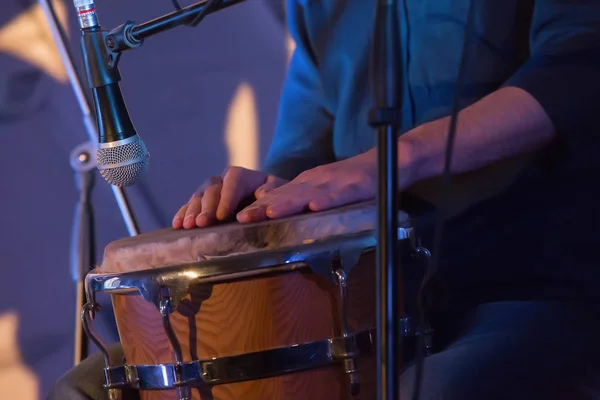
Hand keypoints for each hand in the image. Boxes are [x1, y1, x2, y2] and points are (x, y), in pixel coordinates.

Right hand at [172, 167, 287, 228]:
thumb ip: (272, 192)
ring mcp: (213, 190)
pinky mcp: (204, 202)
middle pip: (213, 188)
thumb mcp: (282, 194)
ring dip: (192, 210)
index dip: (227, 197)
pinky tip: (177, 225)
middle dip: (207, 206)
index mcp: (247, 176)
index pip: (234, 180)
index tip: (222, 215)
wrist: (272, 202)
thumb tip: (262, 196)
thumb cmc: (279, 200)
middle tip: (202, 223)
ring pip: (199, 195)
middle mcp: (226, 180)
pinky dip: (183, 213)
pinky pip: (190, 205)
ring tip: (188, 226)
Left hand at [236, 151, 379, 222]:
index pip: (278, 196)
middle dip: (263, 207)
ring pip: (308, 194)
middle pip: (286, 195)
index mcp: (307, 183)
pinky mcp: (356, 187)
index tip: (237, 218)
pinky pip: (340, 195)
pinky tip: (315, 208)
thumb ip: (302, 199)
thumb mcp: (322, 188)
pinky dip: (327, 201)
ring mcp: (335, 183)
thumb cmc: (353, 179)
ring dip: (288, 204)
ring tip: (270, 213)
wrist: (387, 160)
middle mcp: (316, 181)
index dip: (258, 206)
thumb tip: (275, 215)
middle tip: (242, 219)